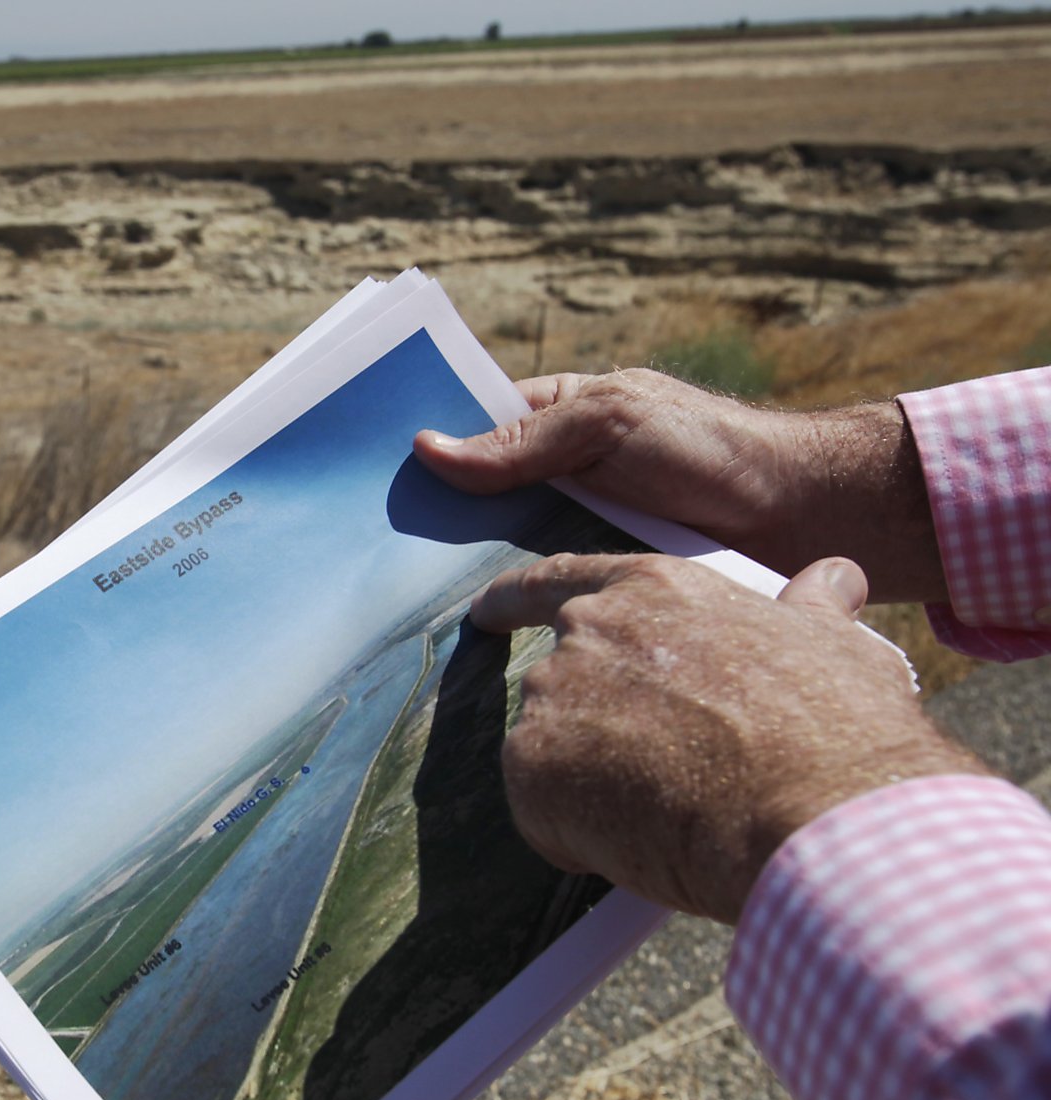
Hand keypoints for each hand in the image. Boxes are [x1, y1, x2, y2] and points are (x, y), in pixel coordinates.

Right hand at [414, 369, 947, 603]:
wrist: (794, 519)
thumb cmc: (706, 448)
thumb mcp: (606, 425)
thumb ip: (520, 442)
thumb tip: (427, 449)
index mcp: (555, 417)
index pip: (471, 428)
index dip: (424, 448)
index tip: (364, 476)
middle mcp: (556, 474)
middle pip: (475, 495)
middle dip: (430, 515)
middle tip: (365, 546)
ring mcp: (572, 529)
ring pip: (498, 547)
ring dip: (460, 565)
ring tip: (393, 592)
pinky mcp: (594, 580)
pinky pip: (536, 587)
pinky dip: (504, 601)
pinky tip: (457, 623)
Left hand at [472, 552, 988, 922]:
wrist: (817, 813)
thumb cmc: (839, 732)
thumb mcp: (834, 646)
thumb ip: (810, 611)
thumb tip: (834, 578)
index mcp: (652, 590)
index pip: (557, 581)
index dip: (515, 600)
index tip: (485, 613)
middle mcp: (586, 631)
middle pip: (559, 682)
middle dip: (592, 727)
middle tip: (661, 772)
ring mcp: (552, 698)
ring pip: (553, 754)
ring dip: (594, 786)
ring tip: (681, 811)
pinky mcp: (531, 769)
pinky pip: (543, 813)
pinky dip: (580, 838)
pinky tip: (649, 841)